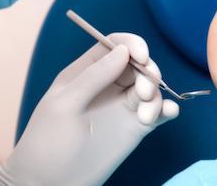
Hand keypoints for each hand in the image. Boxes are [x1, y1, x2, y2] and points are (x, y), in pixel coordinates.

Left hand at [0, 33, 178, 185]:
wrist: (51, 184)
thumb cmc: (47, 142)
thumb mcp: (65, 105)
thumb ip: (94, 76)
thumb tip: (123, 50)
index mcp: (87, 72)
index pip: (115, 45)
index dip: (133, 45)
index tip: (143, 56)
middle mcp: (109, 85)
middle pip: (139, 65)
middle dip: (148, 73)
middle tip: (144, 93)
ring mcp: (124, 106)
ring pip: (151, 87)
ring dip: (156, 96)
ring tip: (146, 118)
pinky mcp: (136, 126)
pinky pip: (158, 111)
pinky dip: (167, 109)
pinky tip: (169, 112)